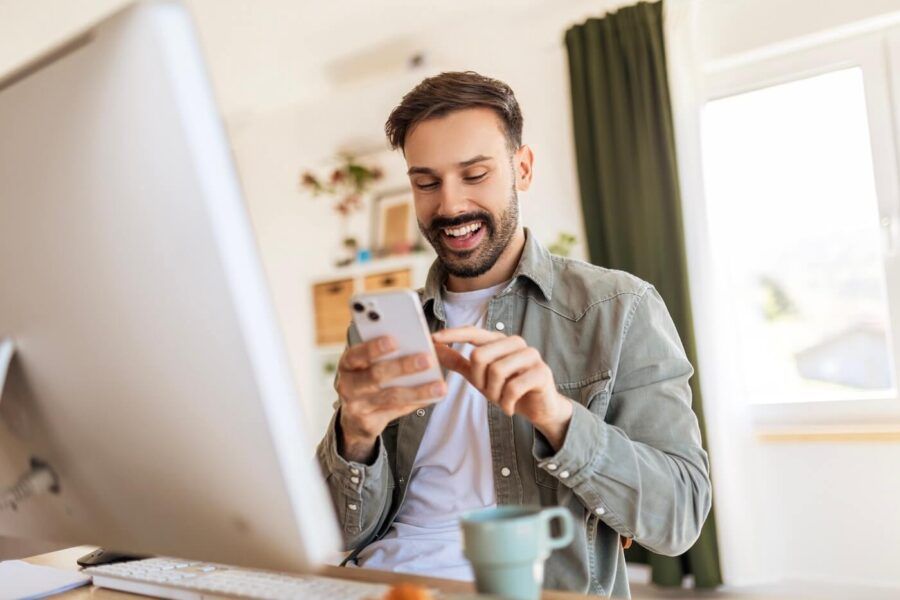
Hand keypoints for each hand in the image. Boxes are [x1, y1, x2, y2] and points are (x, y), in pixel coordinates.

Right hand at [335, 336, 445, 461]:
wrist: (354, 419)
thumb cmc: (367, 381)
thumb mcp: (367, 366)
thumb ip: (385, 355)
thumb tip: (419, 344)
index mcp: (347, 364)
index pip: (356, 354)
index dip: (373, 348)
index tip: (393, 340)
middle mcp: (347, 385)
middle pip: (376, 375)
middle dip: (403, 366)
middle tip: (427, 359)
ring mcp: (356, 406)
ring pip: (391, 396)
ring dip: (418, 390)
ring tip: (439, 386)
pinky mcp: (368, 422)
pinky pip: (397, 412)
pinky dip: (416, 403)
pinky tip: (433, 397)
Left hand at [432, 327, 572, 450]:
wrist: (539, 408)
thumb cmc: (508, 388)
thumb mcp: (480, 376)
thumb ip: (459, 361)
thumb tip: (435, 348)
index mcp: (499, 340)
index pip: (473, 331)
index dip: (453, 334)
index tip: (433, 339)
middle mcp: (515, 343)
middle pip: (480, 355)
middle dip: (478, 380)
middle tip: (488, 392)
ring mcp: (530, 355)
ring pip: (496, 371)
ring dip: (494, 393)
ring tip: (501, 399)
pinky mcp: (541, 372)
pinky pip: (513, 387)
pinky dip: (506, 402)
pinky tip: (509, 407)